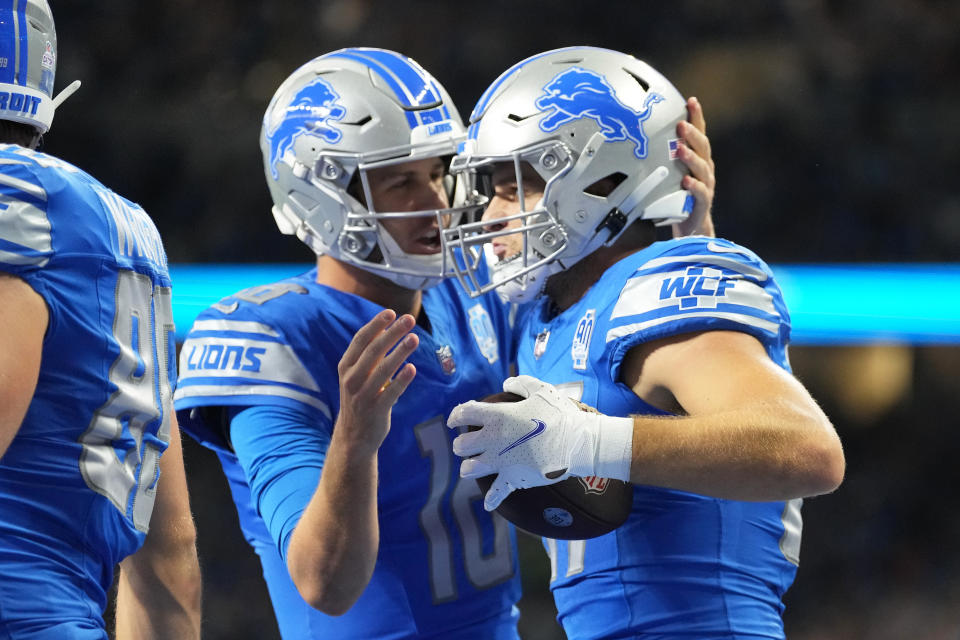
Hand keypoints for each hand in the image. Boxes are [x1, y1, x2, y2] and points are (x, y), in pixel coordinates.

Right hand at [335, 309, 418, 454]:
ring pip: (383, 369)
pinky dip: (401, 380)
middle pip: (373, 350)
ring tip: (414, 339)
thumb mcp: (357, 375)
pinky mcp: (376, 410)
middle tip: (409, 319)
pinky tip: (412, 368)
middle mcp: (351, 379)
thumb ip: (370, 355)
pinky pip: (390, 392)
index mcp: (346, 367)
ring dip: (400, 352)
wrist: (354, 436)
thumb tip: (387, 328)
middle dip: (392, 333)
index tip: (391, 312)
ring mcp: (362, 395)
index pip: (361, 340)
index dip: (376, 325)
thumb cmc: (360, 399)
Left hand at [448, 376, 631, 510]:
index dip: (456, 416)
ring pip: (469, 469)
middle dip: (461, 444)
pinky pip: (497, 492)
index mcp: (497, 416)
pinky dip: (492, 499)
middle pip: (461, 446)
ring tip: (472, 466)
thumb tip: (506, 384)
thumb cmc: (559, 414)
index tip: (454, 420)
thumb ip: (520, 384)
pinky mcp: (513, 478)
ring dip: (468, 467)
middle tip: (467, 444)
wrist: (577, 441)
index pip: (464, 414)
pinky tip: (488, 504)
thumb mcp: (540, 390)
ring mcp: (501, 461)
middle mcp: (493, 440)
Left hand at [673, 96, 715, 237]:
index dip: (697, 117)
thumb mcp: (670, 173)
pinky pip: (701, 193)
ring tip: (681, 149)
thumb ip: (661, 157)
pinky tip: (685, 180)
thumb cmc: (677, 196)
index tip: (691, 100)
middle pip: (703, 146)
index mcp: (697, 158)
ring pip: (702, 168)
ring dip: (691, 157)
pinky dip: (694, 186)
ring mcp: (706, 186)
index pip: (699, 133)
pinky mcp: (702, 204)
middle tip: (681, 124)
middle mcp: (704, 169)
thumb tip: (634, 140)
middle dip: (693, 134)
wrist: (690, 226)